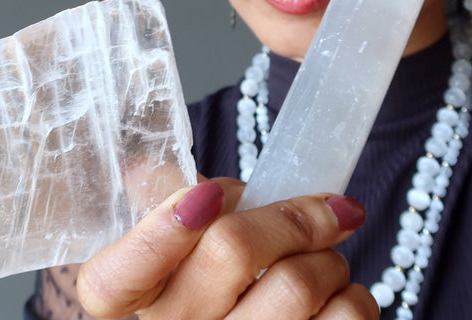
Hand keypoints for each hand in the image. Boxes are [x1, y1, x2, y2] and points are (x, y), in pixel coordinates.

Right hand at [76, 178, 376, 318]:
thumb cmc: (220, 284)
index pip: (117, 279)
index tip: (209, 195)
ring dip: (329, 259)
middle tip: (321, 214)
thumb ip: (165, 198)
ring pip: (297, 284)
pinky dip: (355, 297)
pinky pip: (346, 318)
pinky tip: (339, 298)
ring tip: (326, 262)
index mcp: (141, 298)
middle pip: (232, 248)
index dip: (160, 230)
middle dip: (291, 217)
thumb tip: (143, 167)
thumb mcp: (182, 243)